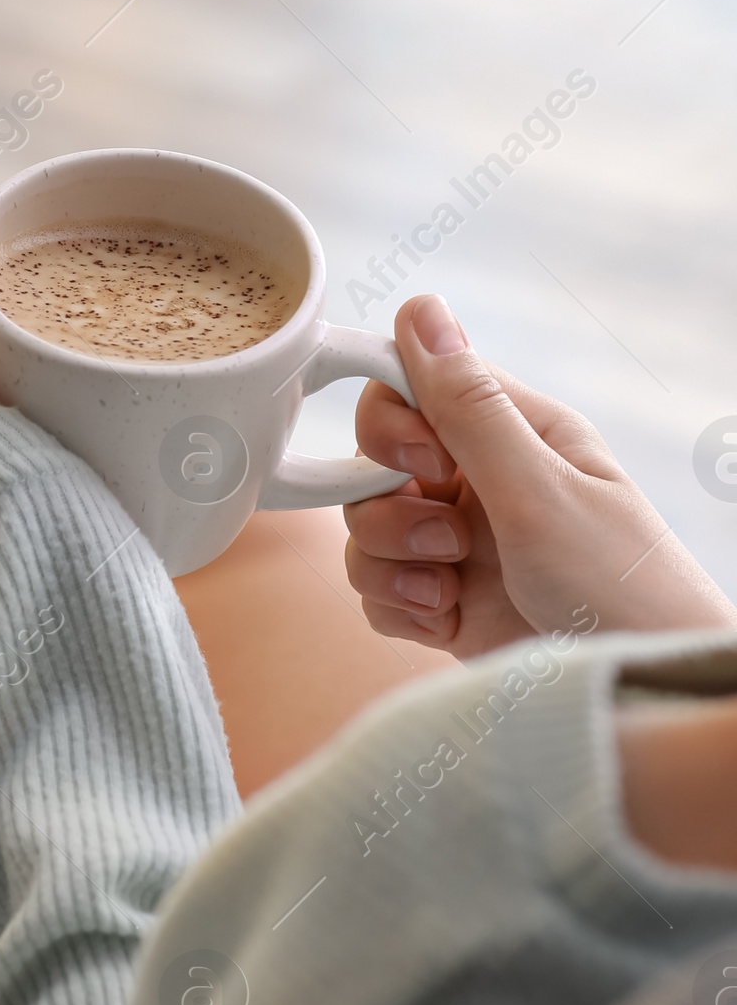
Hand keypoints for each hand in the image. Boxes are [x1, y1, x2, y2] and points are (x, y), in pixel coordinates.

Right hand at [345, 293, 733, 656]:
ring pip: (367, 530)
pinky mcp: (445, 606)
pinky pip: (378, 591)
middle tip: (447, 538)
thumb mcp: (539, 490)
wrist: (638, 697)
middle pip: (372, 464)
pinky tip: (446, 622)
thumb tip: (421, 308)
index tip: (421, 461)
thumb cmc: (619, 586)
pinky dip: (398, 609)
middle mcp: (480, 483)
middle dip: (388, 506)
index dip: (391, 423)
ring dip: (392, 563)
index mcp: (513, 435)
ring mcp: (460, 547)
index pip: (410, 387)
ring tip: (449, 590)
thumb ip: (468, 407)